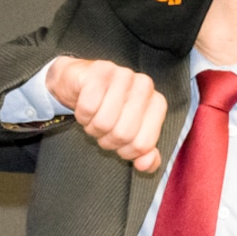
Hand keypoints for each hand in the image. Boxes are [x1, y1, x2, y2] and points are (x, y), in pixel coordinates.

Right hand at [44, 58, 166, 171]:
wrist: (80, 81)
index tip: (119, 142)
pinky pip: (88, 108)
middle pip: (123, 134)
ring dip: (92, 127)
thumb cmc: (107, 108)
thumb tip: (145, 164)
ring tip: (94, 117)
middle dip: (106, 139)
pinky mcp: (99, 71)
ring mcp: (122, 75)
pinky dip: (81, 114)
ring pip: (104, 122)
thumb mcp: (128, 134)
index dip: (125, 152)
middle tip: (103, 129)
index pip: (143, 144)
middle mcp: (144, 86)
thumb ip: (142, 153)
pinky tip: (85, 106)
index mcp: (157, 103)